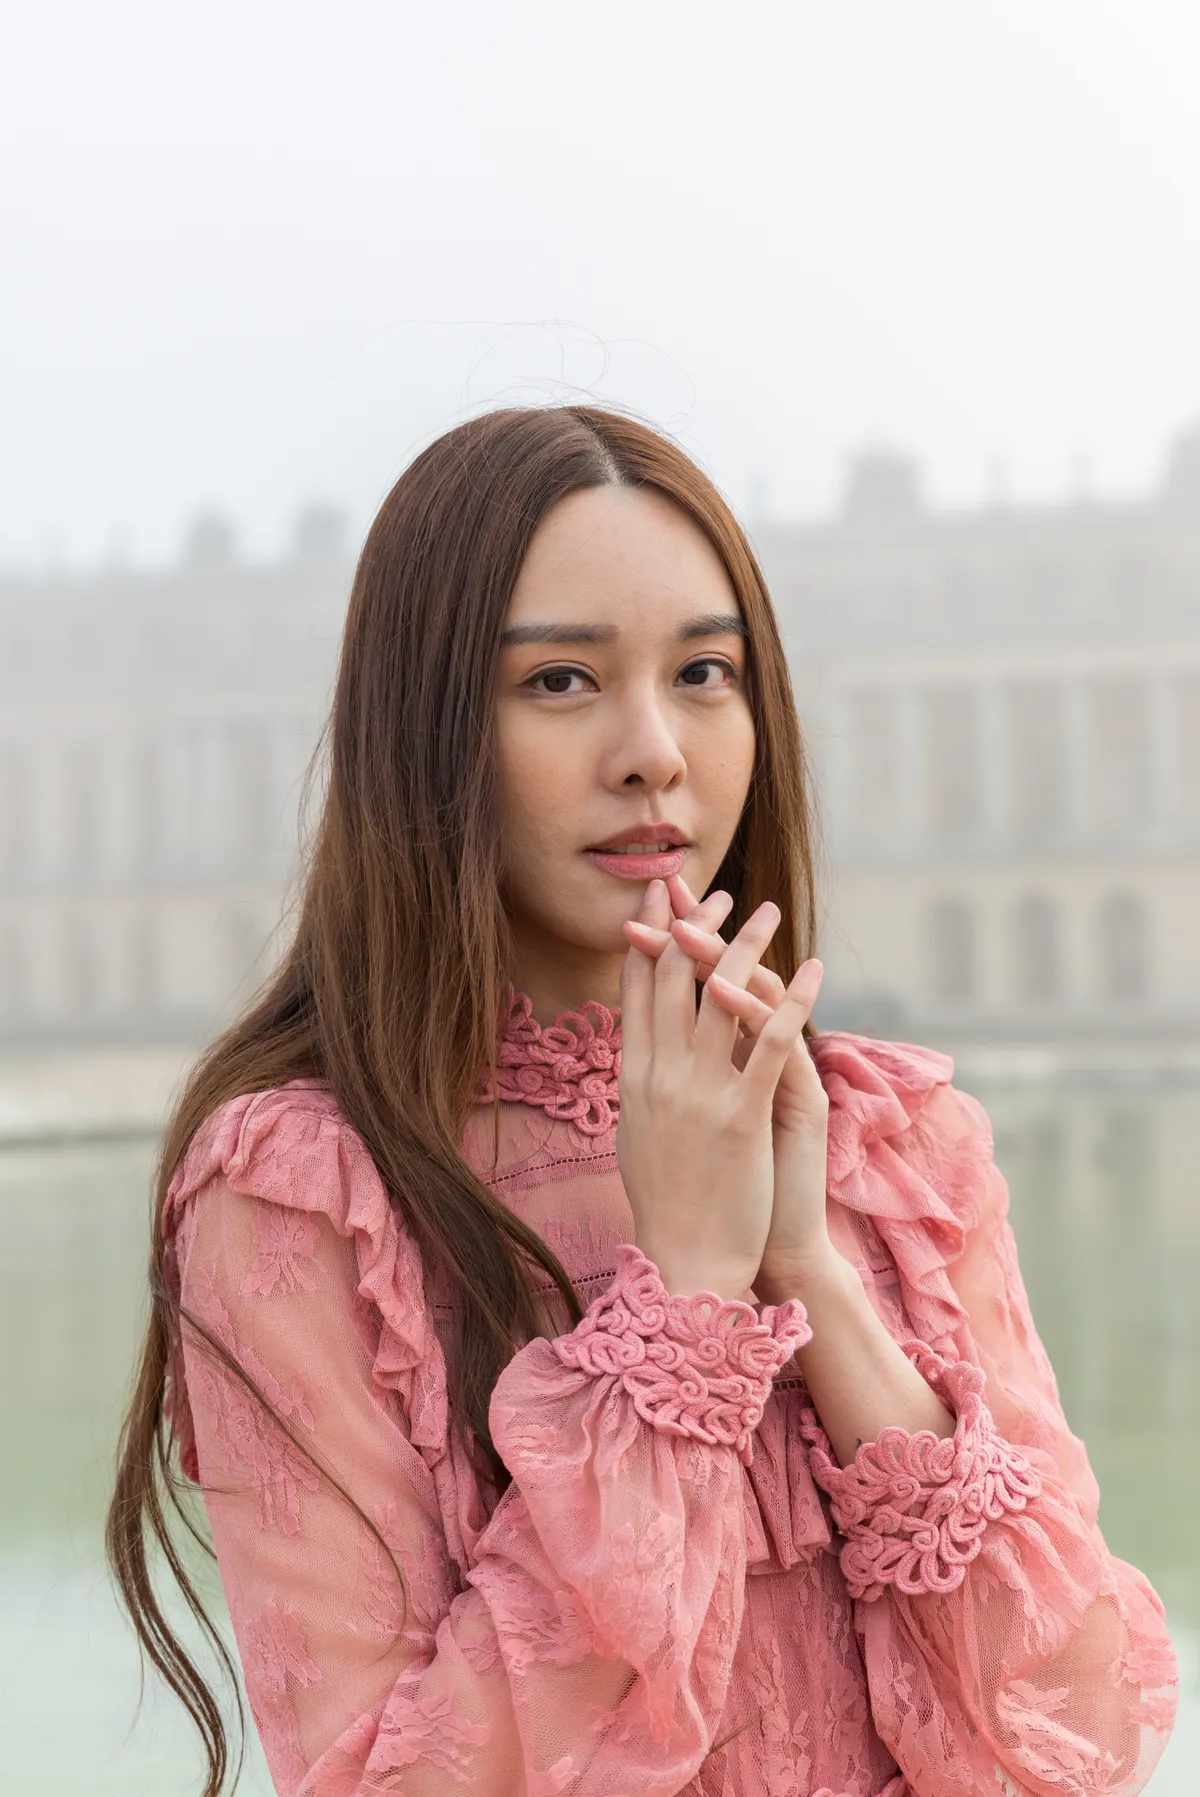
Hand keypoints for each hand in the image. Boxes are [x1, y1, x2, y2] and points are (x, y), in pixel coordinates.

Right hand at [617, 878, 811, 1299]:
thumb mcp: (638, 1134)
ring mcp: (699, 1092)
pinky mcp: (742, 1114)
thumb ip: (641, 1085)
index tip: (662, 901)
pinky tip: (815, 971)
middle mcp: (659, 1075)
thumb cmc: (668, 1205)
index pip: (638, 989)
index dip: (650, 938)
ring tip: (768, 910)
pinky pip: (771, 1042)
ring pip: (720, 996)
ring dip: (746, 945)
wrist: (687, 1260)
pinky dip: (794, 1000)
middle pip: (674, 978)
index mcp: (632, 1078)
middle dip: (692, 926)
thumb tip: (641, 1050)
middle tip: (715, 891)